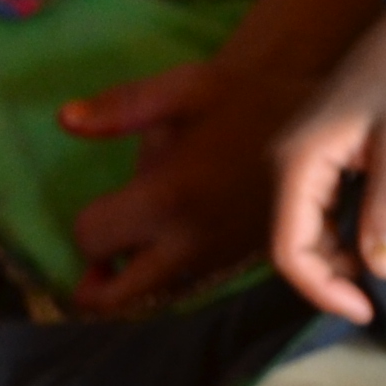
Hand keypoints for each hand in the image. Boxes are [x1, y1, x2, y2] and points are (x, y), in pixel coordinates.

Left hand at [62, 61, 287, 316]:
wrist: (321, 130)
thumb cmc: (248, 99)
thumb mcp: (187, 86)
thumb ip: (121, 105)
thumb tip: (64, 119)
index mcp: (166, 196)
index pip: (93, 236)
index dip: (83, 229)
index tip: (95, 213)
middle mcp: (187, 242)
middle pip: (117, 298)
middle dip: (96, 288)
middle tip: (93, 268)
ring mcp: (215, 261)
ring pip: (154, 298)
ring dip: (132, 286)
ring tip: (125, 258)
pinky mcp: (239, 267)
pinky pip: (189, 289)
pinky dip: (168, 282)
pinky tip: (166, 252)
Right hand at [263, 0, 385, 322]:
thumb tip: (382, 272)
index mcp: (297, 159)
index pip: (288, 249)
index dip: (323, 289)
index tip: (369, 308)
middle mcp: (289, 159)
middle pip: (293, 242)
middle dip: (333, 277)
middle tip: (382, 296)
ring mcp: (305, 155)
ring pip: (309, 228)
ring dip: (341, 257)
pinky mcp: (325, 153)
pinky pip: (324, 208)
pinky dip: (347, 233)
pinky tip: (381, 237)